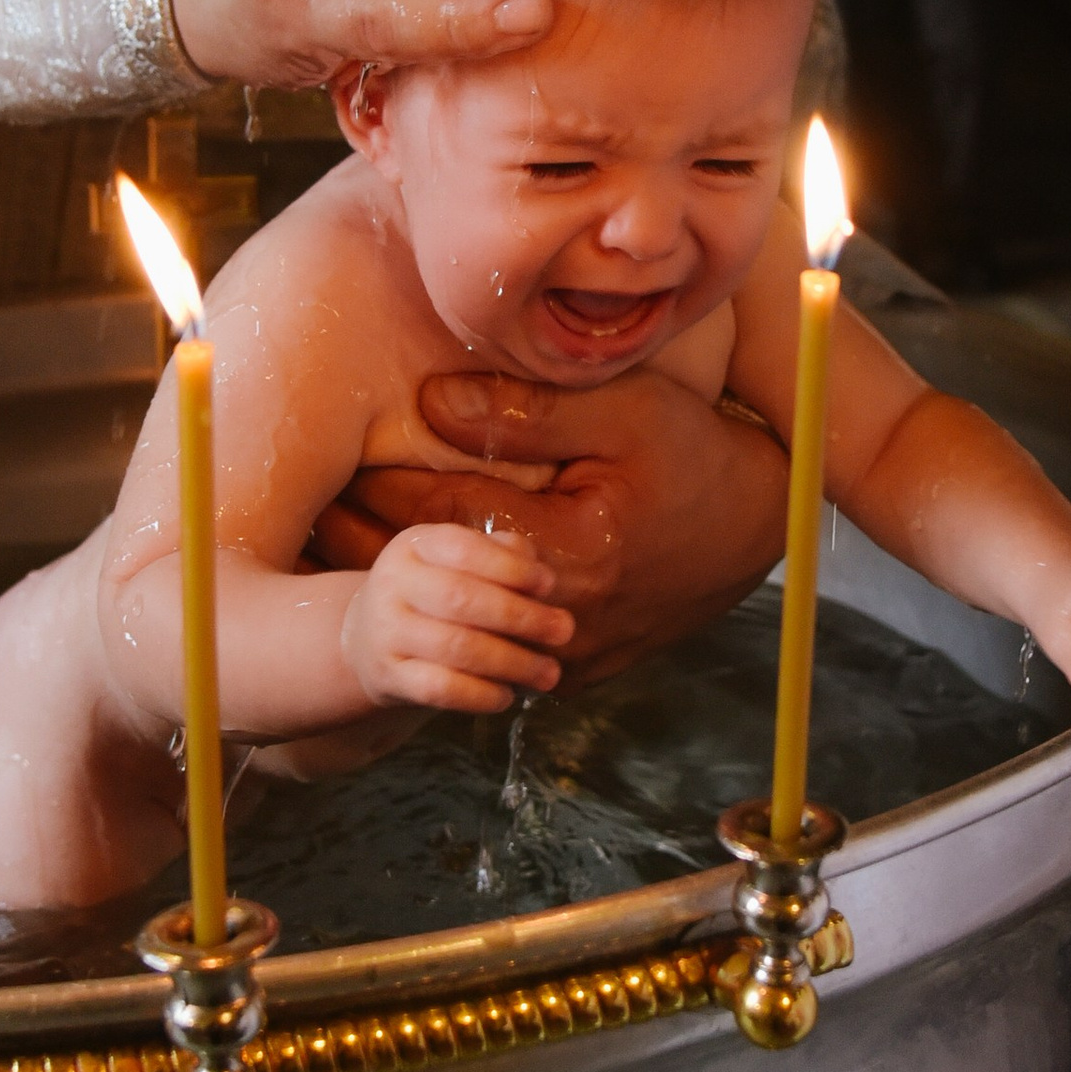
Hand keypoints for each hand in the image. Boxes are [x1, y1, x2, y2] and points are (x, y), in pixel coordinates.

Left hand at [311, 368, 790, 680]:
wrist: (759, 523)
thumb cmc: (695, 453)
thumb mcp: (623, 412)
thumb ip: (527, 411)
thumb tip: (433, 404)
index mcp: (568, 553)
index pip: (439, 521)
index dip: (377, 490)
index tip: (329, 466)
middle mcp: (561, 618)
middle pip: (432, 585)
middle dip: (366, 546)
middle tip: (310, 512)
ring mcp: (566, 654)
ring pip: (457, 623)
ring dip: (402, 588)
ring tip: (340, 546)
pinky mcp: (573, 667)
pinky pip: (493, 643)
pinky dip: (452, 613)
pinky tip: (413, 584)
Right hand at [337, 523, 573, 715]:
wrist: (367, 640)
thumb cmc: (432, 595)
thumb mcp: (455, 562)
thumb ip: (499, 556)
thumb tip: (539, 573)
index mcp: (414, 545)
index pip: (462, 549)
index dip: (510, 567)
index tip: (548, 585)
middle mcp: (393, 583)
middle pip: (461, 599)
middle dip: (521, 617)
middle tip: (564, 632)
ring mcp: (386, 632)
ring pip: (455, 648)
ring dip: (512, 662)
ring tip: (549, 673)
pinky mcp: (388, 676)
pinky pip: (440, 689)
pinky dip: (480, 695)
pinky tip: (507, 696)